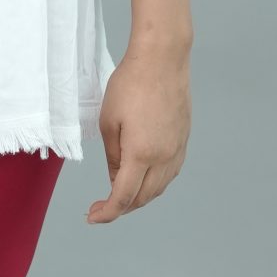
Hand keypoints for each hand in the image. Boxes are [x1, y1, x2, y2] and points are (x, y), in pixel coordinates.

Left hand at [85, 41, 190, 221]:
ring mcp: (177, 149)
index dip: (107, 213)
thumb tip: (117, 178)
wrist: (163, 59)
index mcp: (142, 154)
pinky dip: (153, 183)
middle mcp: (164, 157)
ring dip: (138, 197)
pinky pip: (169, 173)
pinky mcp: (183, 140)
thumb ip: (112, 156)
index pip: (124, 197)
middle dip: (121, 207)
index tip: (92, 216)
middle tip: (100, 206)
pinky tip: (141, 177)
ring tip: (118, 192)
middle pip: (143, 198)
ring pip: (158, 188)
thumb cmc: (130, 84)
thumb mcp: (108, 122)